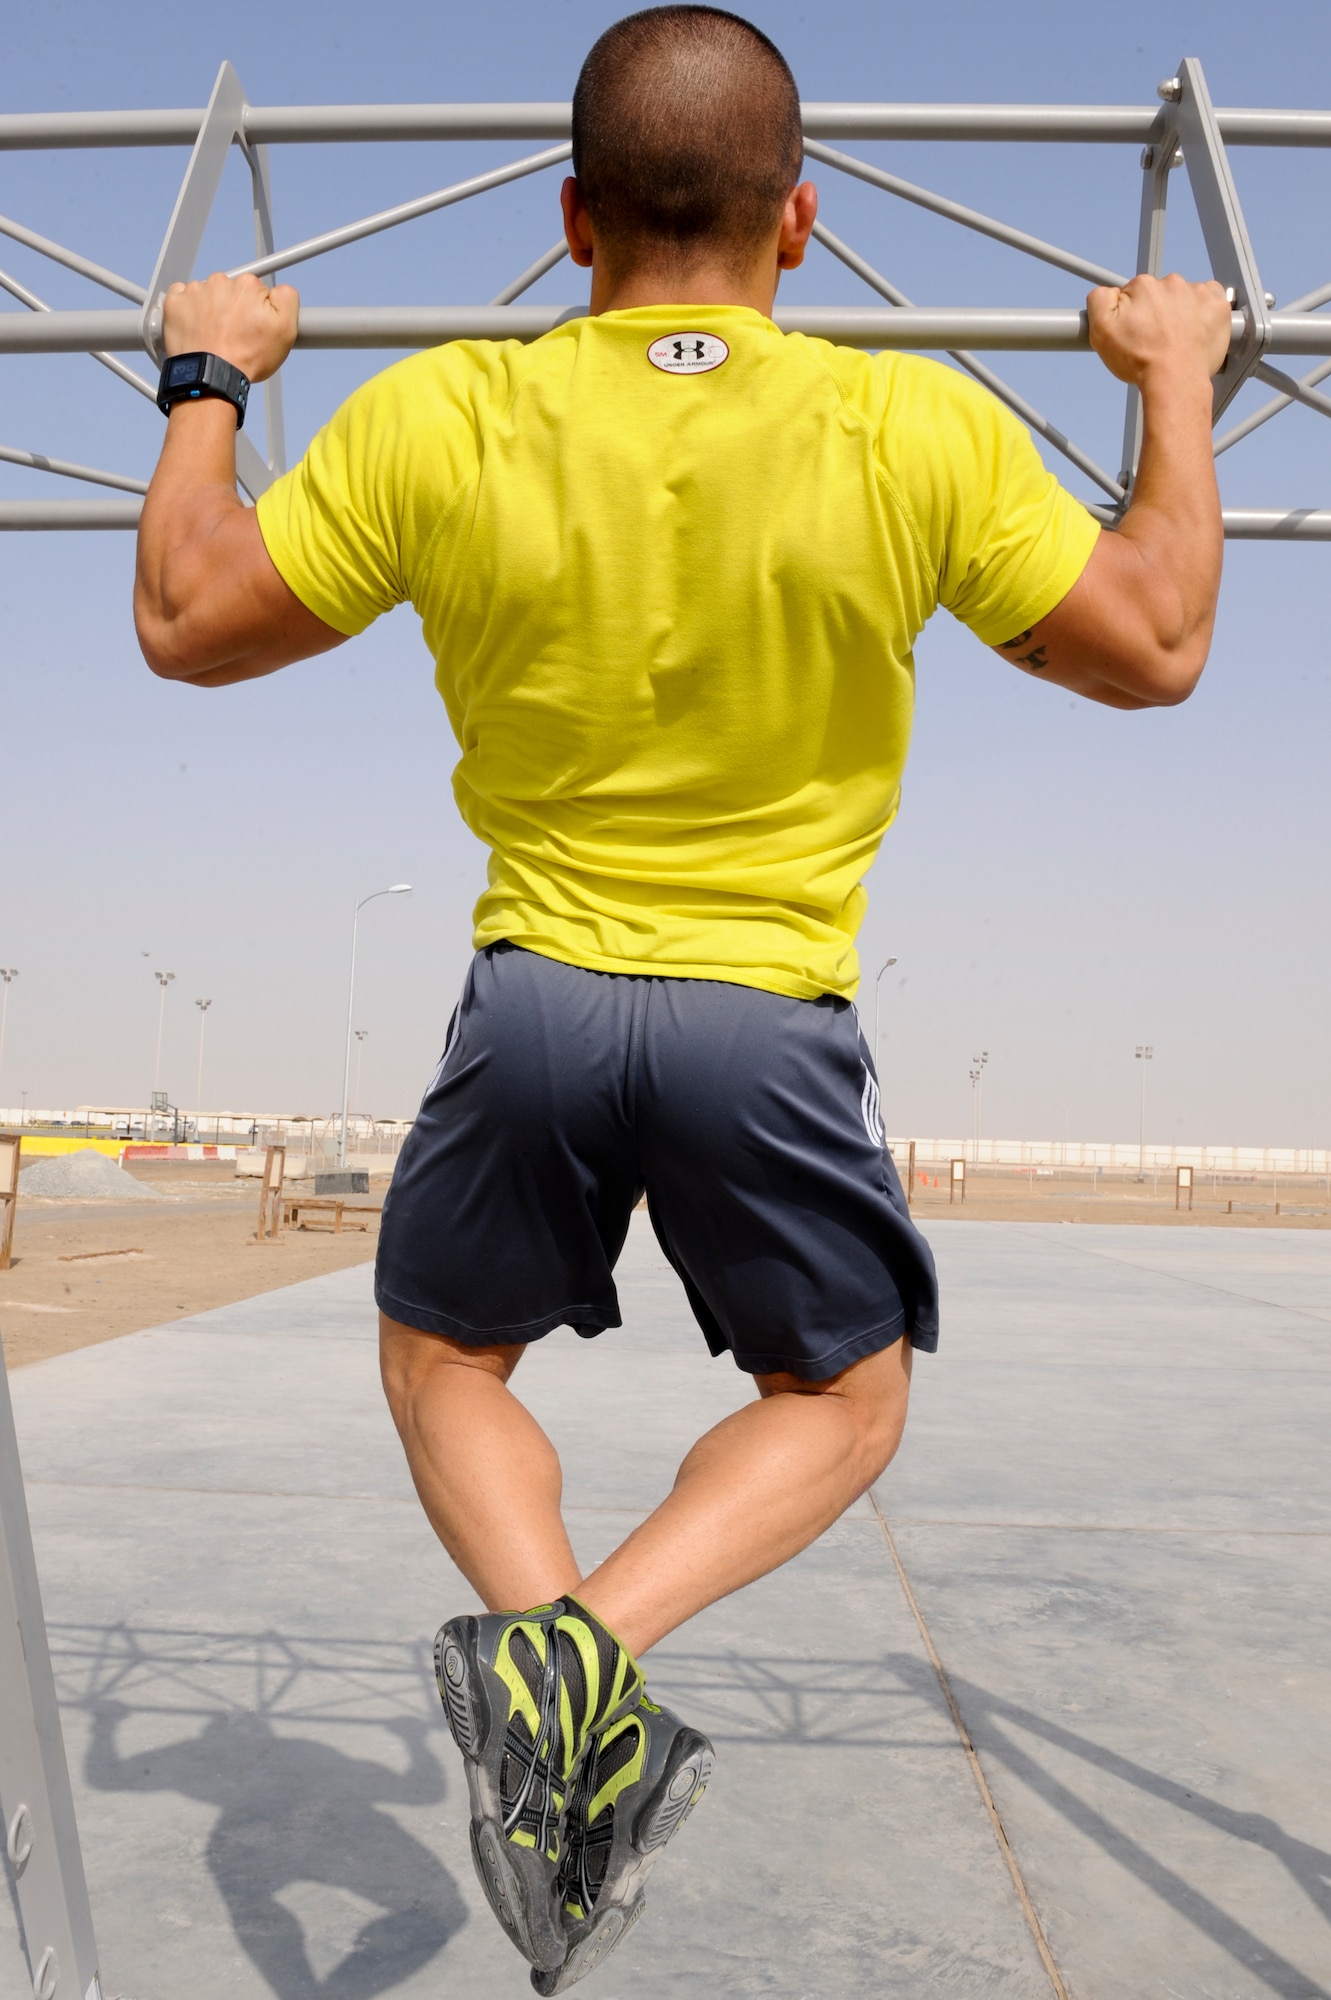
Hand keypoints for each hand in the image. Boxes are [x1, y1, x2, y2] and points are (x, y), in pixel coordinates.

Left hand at [163, 271, 298, 382]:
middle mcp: (220, 282)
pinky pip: (181, 296)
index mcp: (247, 285)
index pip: (255, 290)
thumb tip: (280, 289)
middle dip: (232, 308)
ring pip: (206, 294)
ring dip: (210, 310)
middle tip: (234, 335)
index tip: (253, 326)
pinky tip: (196, 327)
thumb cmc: (246, 358)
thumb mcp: (286, 330)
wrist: (212, 376)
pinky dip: (188, 309)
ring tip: (214, 336)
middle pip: (230, 291)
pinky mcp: (175, 302)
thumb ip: (287, 298)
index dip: (256, 310)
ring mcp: (195, 291)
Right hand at [1087, 272, 1231, 389]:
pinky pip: (1211, 300)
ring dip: (1182, 312)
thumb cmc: (1141, 361)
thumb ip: (1099, 300)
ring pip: (1187, 297)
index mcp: (1144, 286)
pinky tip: (1196, 330)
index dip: (1133, 313)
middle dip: (1158, 311)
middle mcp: (1172, 283)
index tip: (1137, 329)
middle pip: (1162, 293)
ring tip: (1176, 339)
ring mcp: (1198, 293)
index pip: (1135, 292)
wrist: (1174, 381)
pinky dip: (1204, 312)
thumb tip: (1108, 291)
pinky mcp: (1218, 305)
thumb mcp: (1101, 331)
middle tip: (1156, 339)